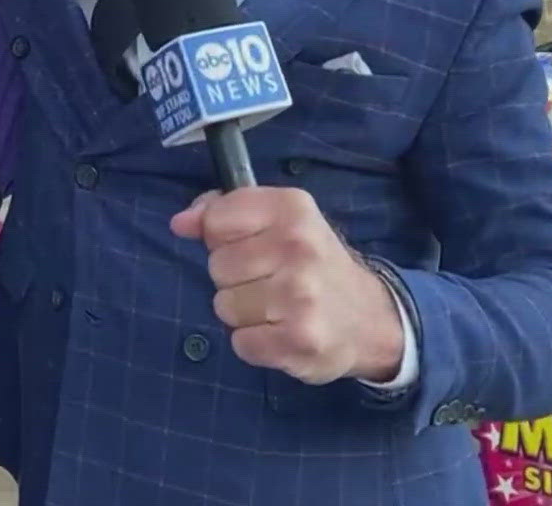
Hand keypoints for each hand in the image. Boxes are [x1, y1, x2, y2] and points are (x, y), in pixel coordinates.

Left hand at [170, 186, 404, 384]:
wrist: (370, 319)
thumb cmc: (313, 264)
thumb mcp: (278, 221)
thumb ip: (224, 213)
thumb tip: (181, 222)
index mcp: (292, 208)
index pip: (217, 220)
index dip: (221, 238)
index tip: (249, 245)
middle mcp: (299, 247)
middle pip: (217, 266)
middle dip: (235, 278)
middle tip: (271, 281)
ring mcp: (300, 296)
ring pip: (224, 306)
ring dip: (244, 313)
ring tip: (278, 308)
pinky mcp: (299, 340)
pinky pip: (241, 342)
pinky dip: (255, 343)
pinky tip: (282, 333)